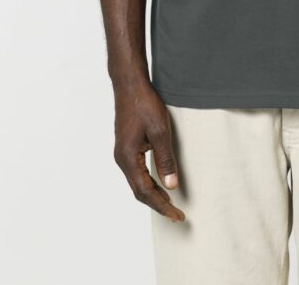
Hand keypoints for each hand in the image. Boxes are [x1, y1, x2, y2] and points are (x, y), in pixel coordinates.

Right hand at [112, 78, 185, 222]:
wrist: (129, 84)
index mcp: (128, 158)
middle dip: (158, 204)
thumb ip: (165, 159)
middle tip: (176, 215)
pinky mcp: (126, 146)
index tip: (177, 216)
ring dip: (153, 194)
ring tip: (170, 204)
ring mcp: (122, 153)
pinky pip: (136, 172)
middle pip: (139, 191)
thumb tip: (171, 186)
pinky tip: (159, 182)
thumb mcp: (159, 131)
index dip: (162, 205)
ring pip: (137, 182)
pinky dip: (148, 182)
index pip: (145, 191)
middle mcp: (122, 159)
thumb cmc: (144, 103)